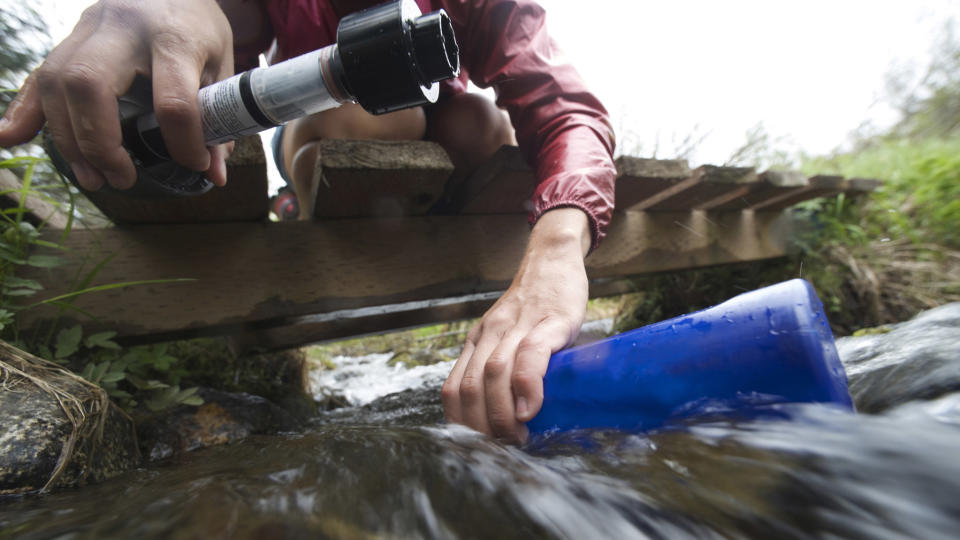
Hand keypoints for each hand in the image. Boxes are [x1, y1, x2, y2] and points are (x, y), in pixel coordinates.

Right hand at [0, 0, 233, 188]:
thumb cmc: (199, 27)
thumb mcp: (221, 64)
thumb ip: (218, 115)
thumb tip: (215, 174)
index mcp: (174, 37)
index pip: (174, 100)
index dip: (184, 143)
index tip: (196, 164)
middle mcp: (124, 28)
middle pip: (89, 84)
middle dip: (98, 142)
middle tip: (120, 178)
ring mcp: (89, 27)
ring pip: (56, 81)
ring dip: (67, 138)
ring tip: (92, 176)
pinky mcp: (70, 35)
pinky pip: (39, 73)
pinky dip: (25, 109)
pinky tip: (12, 138)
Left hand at [442, 207, 591, 442]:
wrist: (552, 260)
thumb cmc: (535, 304)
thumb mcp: (509, 335)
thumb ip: (504, 367)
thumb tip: (508, 415)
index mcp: (476, 342)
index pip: (454, 390)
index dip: (463, 424)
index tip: (481, 447)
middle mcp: (489, 335)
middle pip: (470, 388)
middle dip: (482, 427)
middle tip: (502, 449)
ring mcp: (516, 327)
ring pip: (493, 375)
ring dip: (502, 414)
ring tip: (518, 437)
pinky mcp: (548, 322)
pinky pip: (529, 356)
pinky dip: (526, 387)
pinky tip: (531, 409)